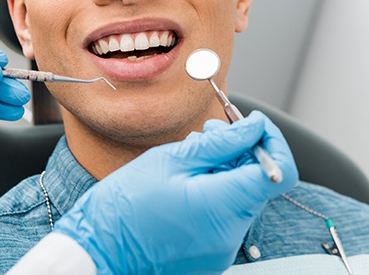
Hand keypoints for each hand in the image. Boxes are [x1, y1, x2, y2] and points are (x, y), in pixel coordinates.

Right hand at [54, 112, 297, 273]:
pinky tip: (187, 180)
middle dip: (241, 151)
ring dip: (225, 169)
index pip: (278, 172)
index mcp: (222, 207)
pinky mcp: (211, 254)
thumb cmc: (125, 204)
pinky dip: (215, 191)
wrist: (99, 248)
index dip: (271, 141)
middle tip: (210, 132)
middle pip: (258, 182)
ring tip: (191, 155)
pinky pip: (226, 214)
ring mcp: (222, 248)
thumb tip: (254, 127)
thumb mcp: (170, 160)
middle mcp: (230, 234)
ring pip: (241, 196)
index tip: (252, 123)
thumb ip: (219, 143)